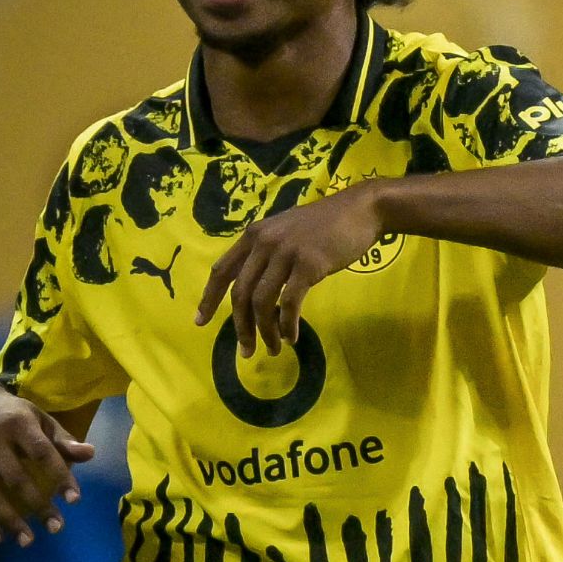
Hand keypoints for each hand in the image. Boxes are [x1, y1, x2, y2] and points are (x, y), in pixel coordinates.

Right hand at [0, 384, 93, 545]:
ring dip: (8, 521)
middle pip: (16, 479)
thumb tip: (91, 453)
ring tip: (27, 540)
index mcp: (17, 424)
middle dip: (38, 506)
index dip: (60, 477)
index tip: (74, 500)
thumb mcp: (40, 419)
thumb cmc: (13, 416)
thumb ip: (63, 440)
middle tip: (57, 528)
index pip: (43, 453)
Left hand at [195, 181, 384, 355]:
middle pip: (240, 293)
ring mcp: (285, 253)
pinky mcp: (308, 264)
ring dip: (264, 331)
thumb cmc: (327, 224)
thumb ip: (269, 255)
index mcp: (254, 235)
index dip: (209, 298)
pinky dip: (287, 325)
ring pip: (262, 302)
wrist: (361, 210)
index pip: (222, 270)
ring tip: (272, 349)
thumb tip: (258, 292)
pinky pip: (289, 303)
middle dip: (240, 327)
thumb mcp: (287, 232)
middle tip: (246, 351)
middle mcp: (264, 242)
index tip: (201, 322)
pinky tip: (292, 337)